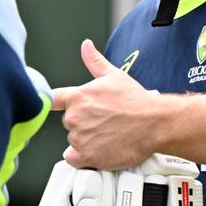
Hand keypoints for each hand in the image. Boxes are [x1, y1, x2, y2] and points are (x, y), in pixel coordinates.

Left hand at [52, 40, 160, 169]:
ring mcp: (80, 137)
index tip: (52, 105)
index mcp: (78, 97)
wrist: (155, 123)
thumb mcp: (114, 75)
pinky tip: (98, 150)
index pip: (51, 99)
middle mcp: (75, 117)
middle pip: (68, 122)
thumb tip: (86, 46)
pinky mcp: (86, 156)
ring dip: (85, 140)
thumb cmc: (137, 101)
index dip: (51, 103)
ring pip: (73, 140)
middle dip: (82, 122)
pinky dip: (83, 157)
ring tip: (106, 135)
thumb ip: (94, 61)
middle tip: (102, 122)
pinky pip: (73, 159)